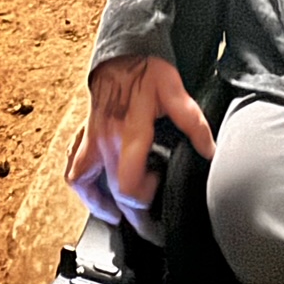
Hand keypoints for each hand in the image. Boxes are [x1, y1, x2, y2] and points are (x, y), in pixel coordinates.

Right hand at [66, 55, 214, 237]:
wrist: (120, 55)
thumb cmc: (145, 71)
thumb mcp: (175, 91)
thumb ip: (192, 121)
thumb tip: (209, 149)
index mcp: (128, 132)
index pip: (127, 183)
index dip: (144, 196)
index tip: (159, 186)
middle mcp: (105, 141)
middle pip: (111, 193)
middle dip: (132, 216)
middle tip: (150, 227)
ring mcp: (91, 140)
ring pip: (84, 184)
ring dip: (100, 204)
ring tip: (118, 216)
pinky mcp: (84, 138)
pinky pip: (74, 169)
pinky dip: (83, 186)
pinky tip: (96, 193)